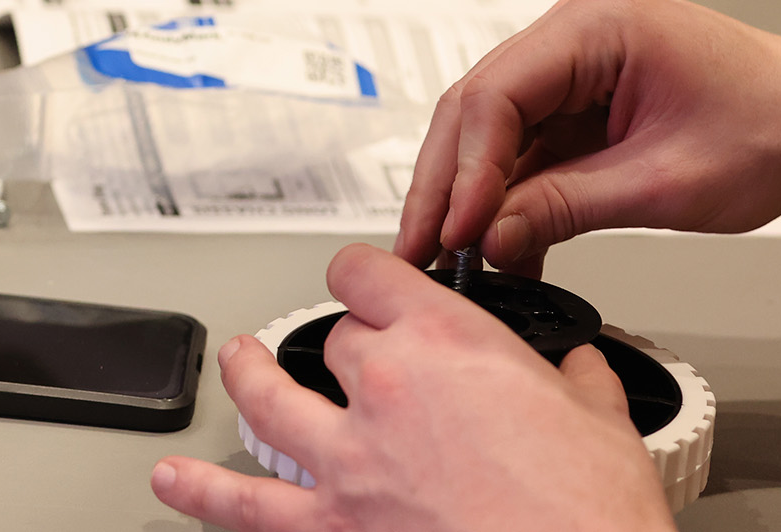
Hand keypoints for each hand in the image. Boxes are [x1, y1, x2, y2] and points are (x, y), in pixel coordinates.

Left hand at [152, 245, 669, 531]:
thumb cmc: (593, 517)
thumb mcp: (606, 426)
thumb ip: (579, 383)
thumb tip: (580, 370)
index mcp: (448, 345)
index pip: (370, 274)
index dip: (368, 276)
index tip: (372, 284)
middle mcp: (385, 388)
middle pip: (338, 341)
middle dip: (352, 348)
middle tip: (367, 365)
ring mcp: (349, 459)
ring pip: (268, 396)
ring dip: (248, 378)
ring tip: (236, 363)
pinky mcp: (332, 524)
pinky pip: (247, 506)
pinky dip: (204, 492)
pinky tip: (174, 481)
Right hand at [395, 0, 780, 276]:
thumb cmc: (776, 126)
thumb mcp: (667, 182)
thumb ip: (567, 207)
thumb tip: (492, 236)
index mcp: (594, 25)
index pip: (495, 95)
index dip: (466, 170)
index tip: (456, 231)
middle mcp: (573, 33)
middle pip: (475, 109)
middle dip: (446, 185)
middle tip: (422, 246)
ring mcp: (572, 64)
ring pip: (489, 130)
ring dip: (471, 195)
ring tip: (453, 253)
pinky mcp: (578, 98)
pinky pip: (524, 146)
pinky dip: (507, 195)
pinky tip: (497, 240)